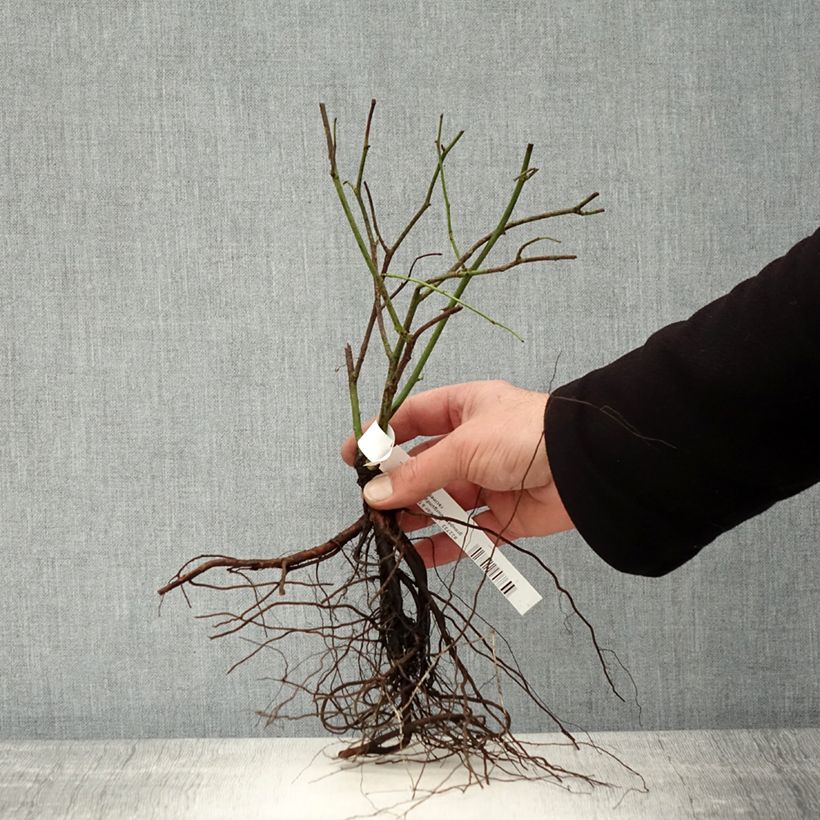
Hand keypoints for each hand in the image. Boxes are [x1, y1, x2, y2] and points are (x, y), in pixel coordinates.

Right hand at [340, 380, 574, 567]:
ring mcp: (490, 480)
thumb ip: (418, 475)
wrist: (587, 468)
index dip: (383, 434)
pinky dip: (444, 544)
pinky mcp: (506, 515)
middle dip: (398, 483)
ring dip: (416, 515)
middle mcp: (476, 442)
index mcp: (466, 408)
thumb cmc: (523, 436)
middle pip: (425, 463)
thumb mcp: (463, 446)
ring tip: (386, 531)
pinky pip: (467, 532)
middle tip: (368, 503)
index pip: (415, 417)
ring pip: (443, 501)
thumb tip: (373, 495)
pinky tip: (417, 555)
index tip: (354, 457)